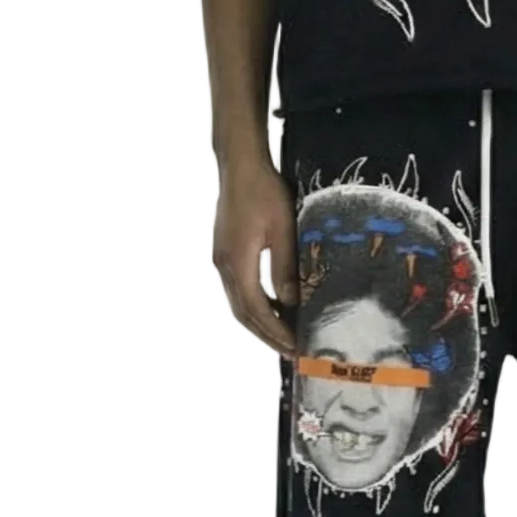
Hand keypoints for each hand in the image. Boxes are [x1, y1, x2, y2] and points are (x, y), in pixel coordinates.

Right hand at [212, 159, 297, 356]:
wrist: (239, 165)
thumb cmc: (264, 191)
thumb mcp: (283, 228)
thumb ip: (285, 267)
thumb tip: (291, 303)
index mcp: (237, 262)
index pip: (255, 309)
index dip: (275, 330)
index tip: (295, 346)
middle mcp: (224, 266)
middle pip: (242, 313)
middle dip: (266, 335)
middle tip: (291, 352)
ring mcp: (221, 259)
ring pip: (238, 302)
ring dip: (260, 322)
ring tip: (284, 335)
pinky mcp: (224, 252)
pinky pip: (238, 289)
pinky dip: (255, 304)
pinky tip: (273, 306)